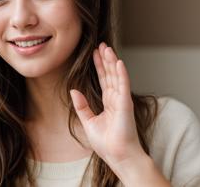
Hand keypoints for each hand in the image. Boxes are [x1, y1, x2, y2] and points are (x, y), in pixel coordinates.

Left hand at [70, 43, 143, 169]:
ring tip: (107, 47)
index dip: (99, 66)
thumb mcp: (88, 122)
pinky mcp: (125, 104)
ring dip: (112, 61)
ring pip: (116, 76)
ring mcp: (122, 100)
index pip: (104, 80)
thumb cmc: (106, 143)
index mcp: (109, 103)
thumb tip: (73, 90)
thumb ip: (81, 106)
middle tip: (101, 44)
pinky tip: (118, 61)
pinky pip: (123, 85)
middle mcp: (116, 99)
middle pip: (110, 74)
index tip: (95, 53)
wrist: (118, 156)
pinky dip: (121, 73)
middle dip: (105, 59)